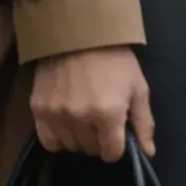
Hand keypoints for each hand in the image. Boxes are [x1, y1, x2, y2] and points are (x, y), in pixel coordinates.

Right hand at [31, 45, 154, 159]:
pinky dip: (57, 137)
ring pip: (70, 146)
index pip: (112, 153)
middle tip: (100, 120)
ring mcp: (56, 114)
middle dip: (99, 139)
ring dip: (79, 138)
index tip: (116, 134)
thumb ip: (144, 123)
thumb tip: (148, 153)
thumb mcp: (138, 87)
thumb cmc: (114, 59)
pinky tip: (65, 124)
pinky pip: (48, 140)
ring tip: (83, 118)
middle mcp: (80, 118)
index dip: (117, 146)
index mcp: (108, 114)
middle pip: (91, 149)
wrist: (79, 33)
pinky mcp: (38, 108)